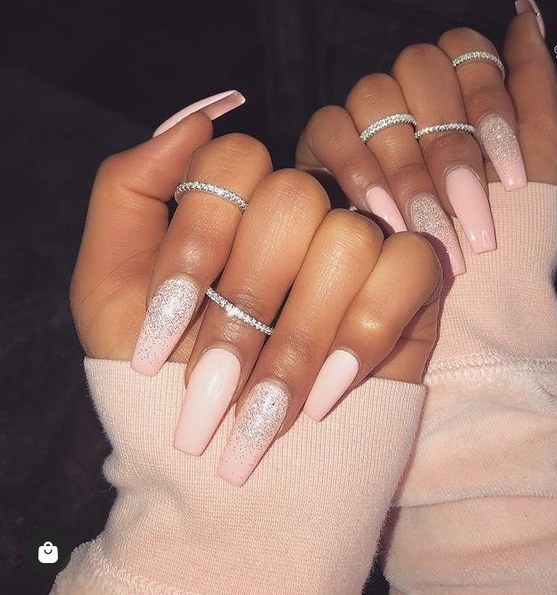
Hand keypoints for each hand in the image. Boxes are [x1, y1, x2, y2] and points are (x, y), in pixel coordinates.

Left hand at [71, 101, 440, 485]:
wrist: (229, 477)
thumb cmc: (163, 388)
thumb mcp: (109, 292)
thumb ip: (128, 192)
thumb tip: (196, 116)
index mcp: (236, 202)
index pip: (231, 163)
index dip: (197, 246)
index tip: (160, 337)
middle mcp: (301, 214)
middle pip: (290, 200)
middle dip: (243, 310)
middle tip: (207, 398)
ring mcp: (358, 244)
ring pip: (346, 239)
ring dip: (295, 342)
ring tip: (261, 419)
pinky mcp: (409, 287)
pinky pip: (408, 270)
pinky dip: (361, 336)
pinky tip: (324, 396)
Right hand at [296, 0, 556, 276]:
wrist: (470, 297)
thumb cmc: (510, 228)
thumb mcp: (544, 156)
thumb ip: (537, 83)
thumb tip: (526, 14)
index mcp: (460, 87)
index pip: (468, 52)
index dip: (490, 108)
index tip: (513, 177)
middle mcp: (410, 92)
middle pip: (418, 67)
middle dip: (449, 146)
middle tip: (470, 213)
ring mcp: (365, 115)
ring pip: (374, 95)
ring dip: (407, 169)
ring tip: (427, 229)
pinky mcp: (323, 145)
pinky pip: (330, 129)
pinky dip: (360, 173)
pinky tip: (385, 217)